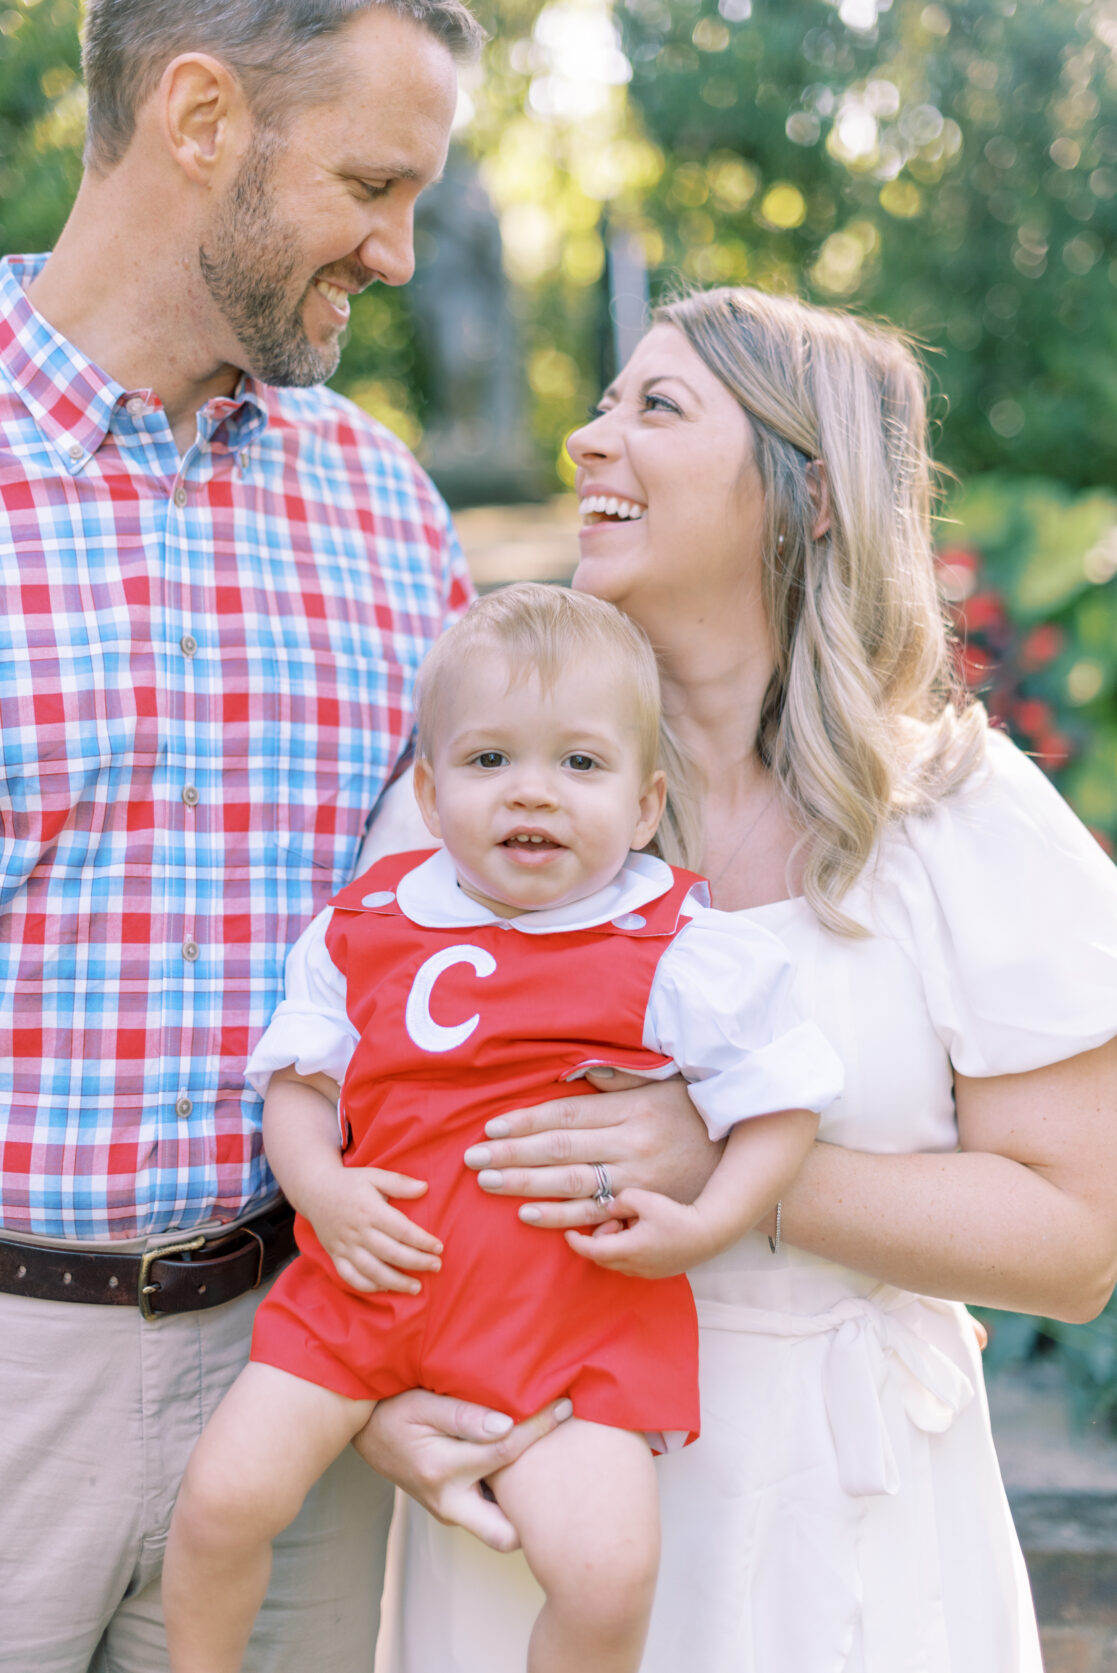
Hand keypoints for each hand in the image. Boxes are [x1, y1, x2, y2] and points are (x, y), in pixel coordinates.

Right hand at [301, 1166, 442, 1294]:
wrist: (314, 1190)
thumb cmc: (350, 1183)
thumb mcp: (374, 1175)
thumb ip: (399, 1183)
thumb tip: (424, 1187)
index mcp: (370, 1210)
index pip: (401, 1230)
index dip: (422, 1241)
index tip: (439, 1247)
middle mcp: (357, 1231)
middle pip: (391, 1253)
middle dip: (416, 1262)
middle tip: (436, 1266)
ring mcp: (345, 1246)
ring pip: (372, 1271)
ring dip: (396, 1282)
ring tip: (416, 1287)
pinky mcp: (335, 1255)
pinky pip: (350, 1277)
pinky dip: (368, 1286)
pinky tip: (386, 1288)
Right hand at [352, 1389, 573, 1551]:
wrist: (366, 1431)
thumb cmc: (395, 1410)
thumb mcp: (423, 1403)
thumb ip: (464, 1416)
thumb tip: (507, 1426)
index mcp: (441, 1470)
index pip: (505, 1452)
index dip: (540, 1427)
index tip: (566, 1407)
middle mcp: (447, 1502)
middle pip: (506, 1535)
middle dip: (538, 1517)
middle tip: (566, 1470)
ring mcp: (449, 1513)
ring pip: (500, 1532)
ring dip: (526, 1509)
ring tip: (552, 1467)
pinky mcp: (453, 1511)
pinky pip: (490, 1517)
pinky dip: (510, 1500)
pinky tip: (525, 1470)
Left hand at [462, 1071, 721, 1230]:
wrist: (745, 1162)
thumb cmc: (697, 1117)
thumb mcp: (663, 1087)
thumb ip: (619, 1081)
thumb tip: (575, 1073)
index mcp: (633, 1108)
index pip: (567, 1112)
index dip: (527, 1121)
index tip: (492, 1127)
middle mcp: (633, 1142)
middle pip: (561, 1147)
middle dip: (512, 1153)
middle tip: (473, 1158)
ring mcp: (639, 1179)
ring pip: (572, 1182)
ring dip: (525, 1184)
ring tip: (488, 1181)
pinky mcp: (645, 1209)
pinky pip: (595, 1214)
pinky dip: (559, 1216)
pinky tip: (527, 1215)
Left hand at [565, 1187, 713, 1277]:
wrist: (708, 1233)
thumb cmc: (676, 1216)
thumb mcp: (644, 1199)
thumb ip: (620, 1200)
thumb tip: (609, 1206)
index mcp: (628, 1249)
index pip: (592, 1250)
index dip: (576, 1242)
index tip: (567, 1233)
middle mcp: (635, 1266)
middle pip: (602, 1257)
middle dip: (600, 1238)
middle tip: (614, 1220)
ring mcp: (647, 1272)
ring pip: (617, 1261)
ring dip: (614, 1244)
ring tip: (632, 1223)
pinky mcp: (657, 1271)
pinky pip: (632, 1263)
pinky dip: (628, 1249)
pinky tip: (643, 1232)